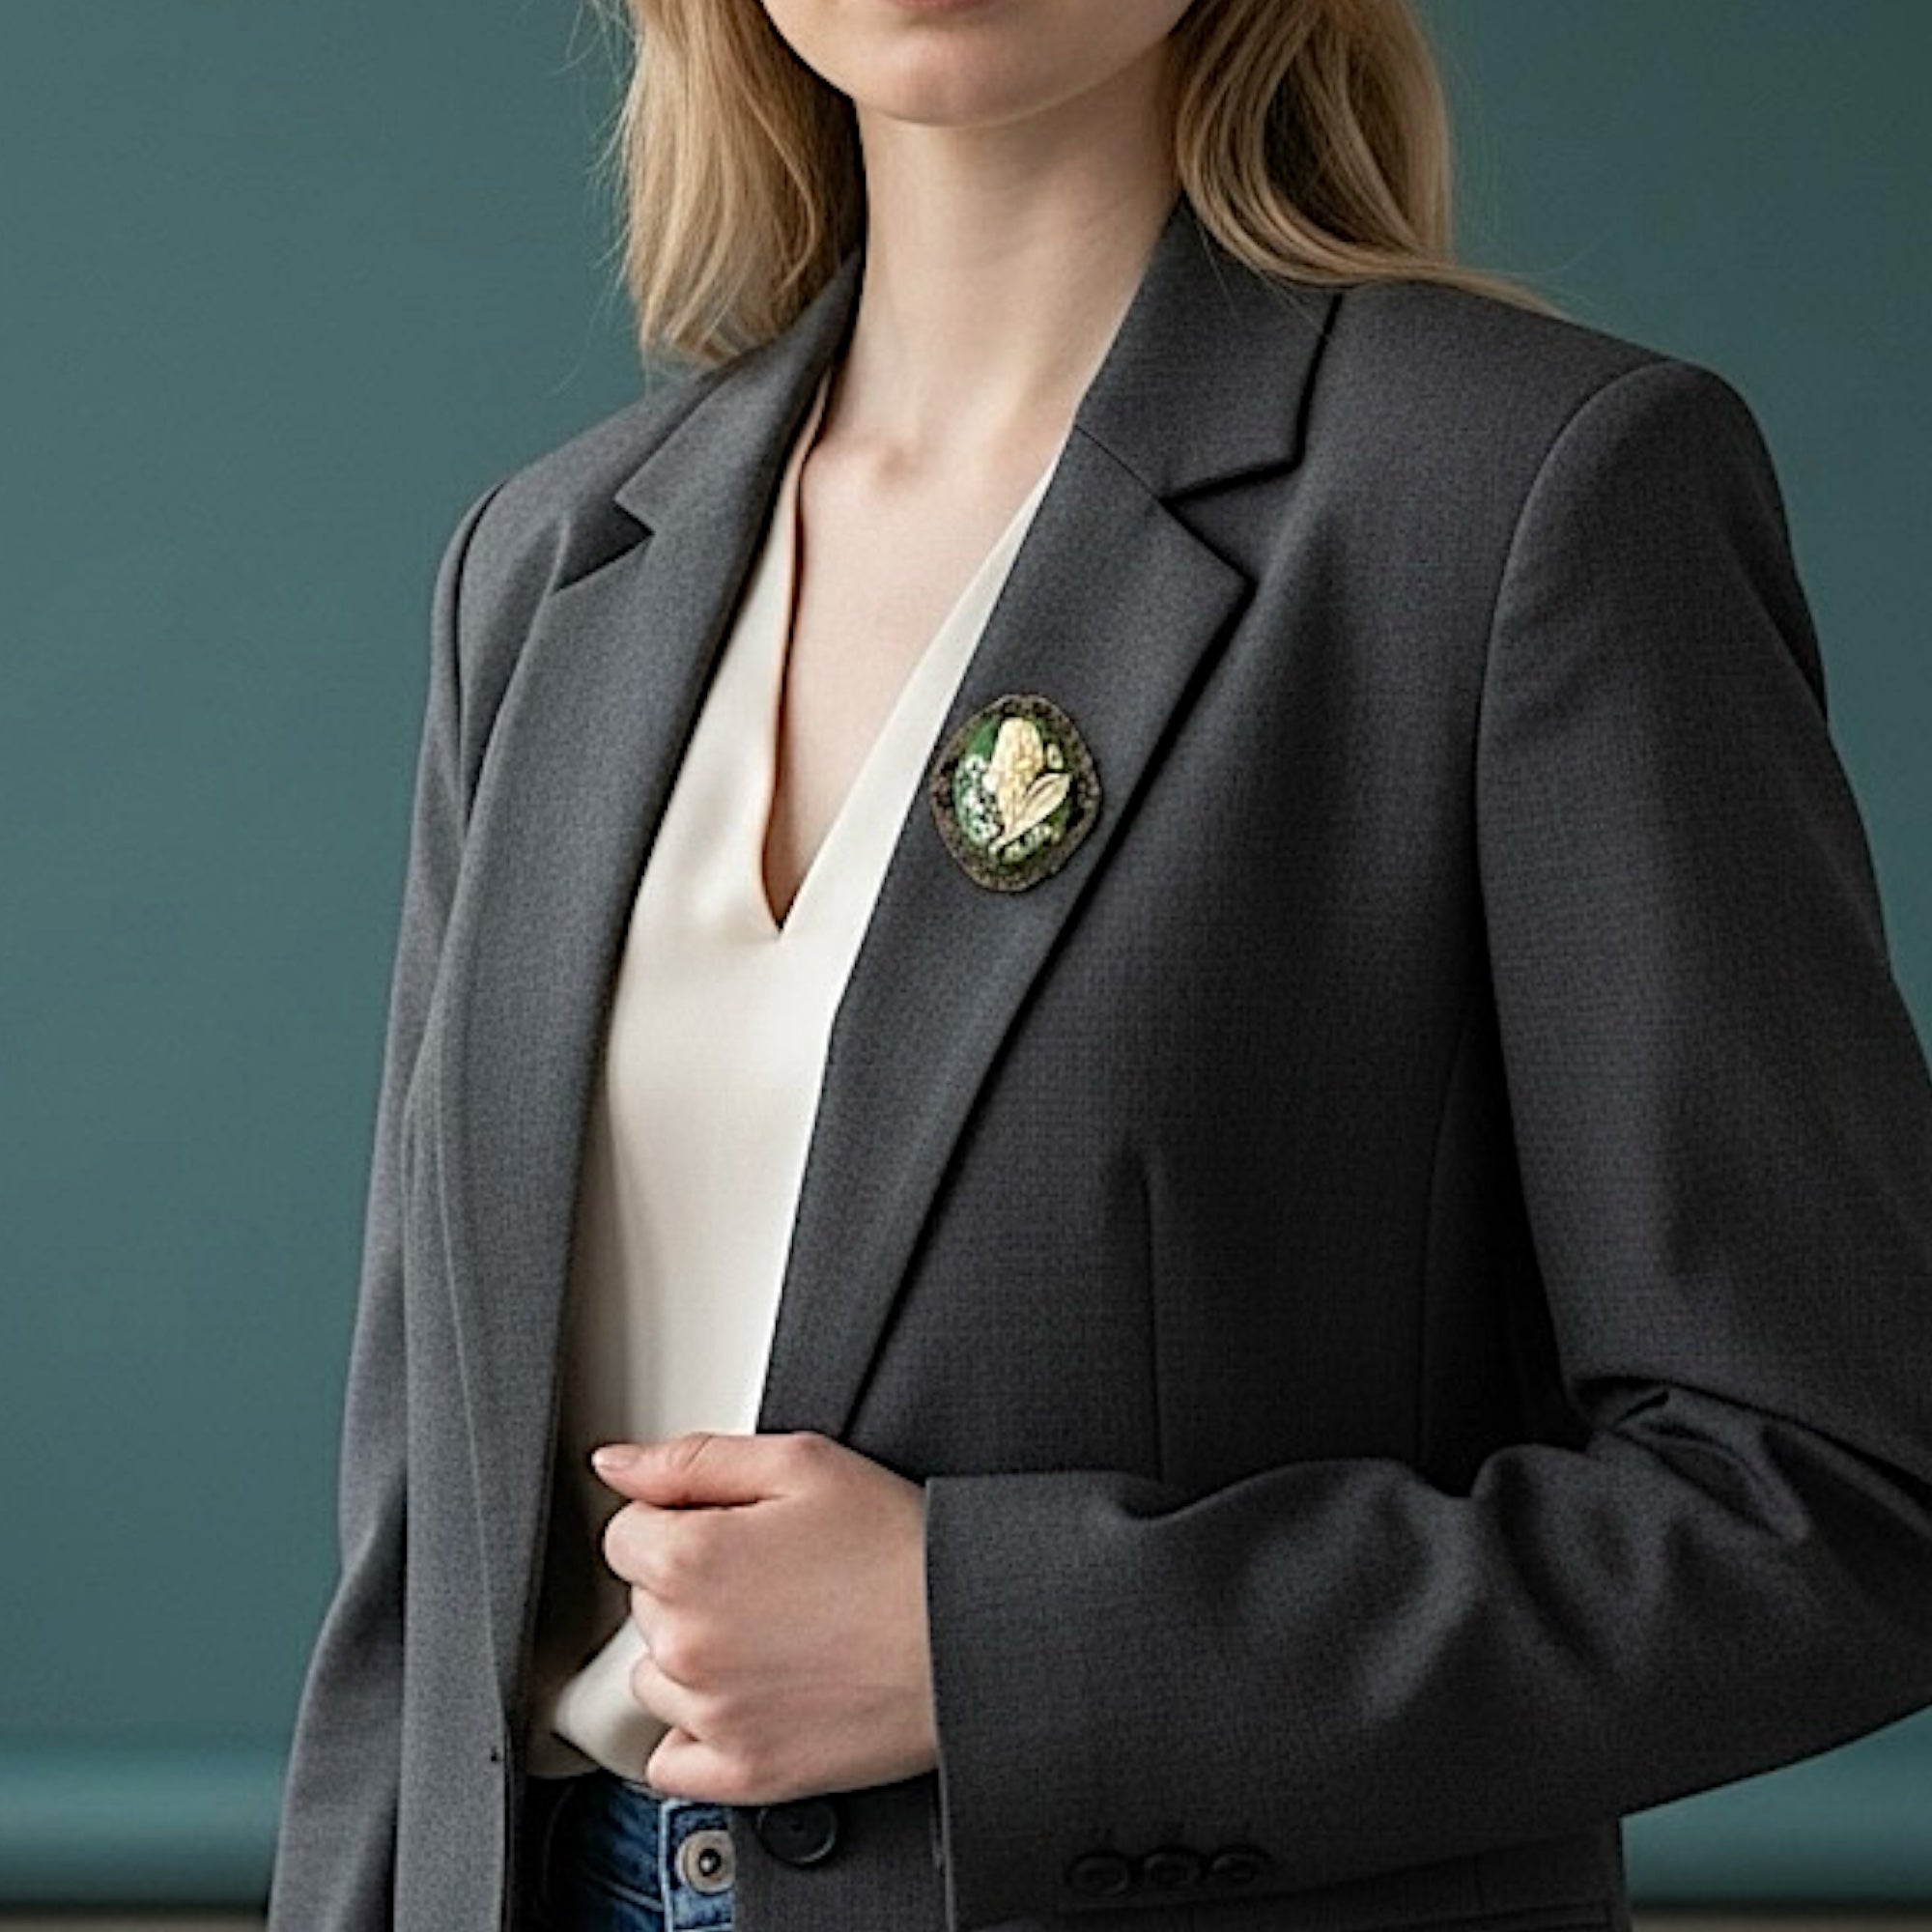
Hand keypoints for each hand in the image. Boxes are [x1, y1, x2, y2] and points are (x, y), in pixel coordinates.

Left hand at [589, 1429, 936, 1804]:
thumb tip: (615, 1464)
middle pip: (642, 1603)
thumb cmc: (900, 1543)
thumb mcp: (802, 1462)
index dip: (678, 1520)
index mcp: (690, 1560)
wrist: (972, 1632)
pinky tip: (752, 1696)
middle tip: (772, 1572)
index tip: (731, 1526)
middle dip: (690, 1582)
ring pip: (655, 1677)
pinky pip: (671, 1762)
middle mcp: (687, 1644)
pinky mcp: (745, 1772)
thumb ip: (691, 1459)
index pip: (624, 1534)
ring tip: (776, 1630)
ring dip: (694, 1654)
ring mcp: (712, 1716)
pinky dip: (698, 1734)